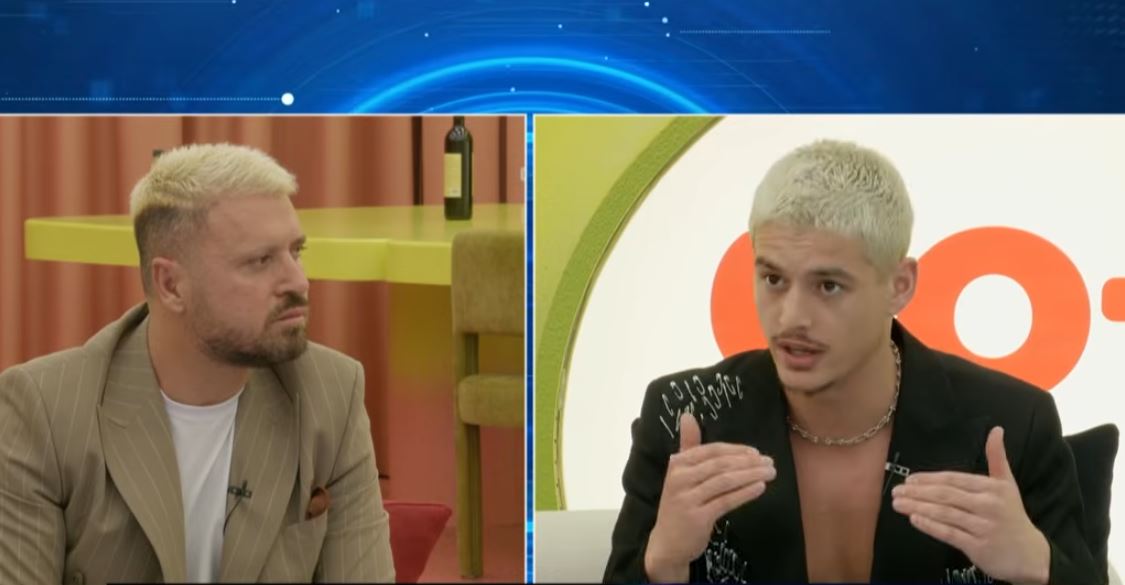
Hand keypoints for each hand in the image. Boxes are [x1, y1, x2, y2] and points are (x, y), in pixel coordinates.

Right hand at [644, 413, 776, 582]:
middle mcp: (680, 479)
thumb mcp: (680, 474)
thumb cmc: (678, 505)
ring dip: (751, 475)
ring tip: (770, 473)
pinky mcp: (698, 517)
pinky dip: (745, 493)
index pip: (711, 450)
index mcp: (677, 464)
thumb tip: (688, 415)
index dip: (736, 450)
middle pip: (720, 465)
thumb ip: (688, 445)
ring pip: (725, 481)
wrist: (667, 544)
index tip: (756, 452)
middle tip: (770, 462)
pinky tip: (760, 488)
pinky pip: (726, 501)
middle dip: (748, 462)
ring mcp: (688, 499)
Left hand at [891, 427, 1049, 584]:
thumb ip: (997, 458)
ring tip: (898, 503)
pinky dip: (930, 526)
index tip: (909, 478)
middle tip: (896, 491)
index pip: (954, 480)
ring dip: (917, 507)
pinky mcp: (978, 547)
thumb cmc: (1012, 516)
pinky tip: (914, 519)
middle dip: (918, 492)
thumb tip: (996, 430)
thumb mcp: (1008, 485)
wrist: (1030, 555)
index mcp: (992, 488)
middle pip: (946, 495)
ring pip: (945, 513)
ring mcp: (983, 527)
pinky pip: (950, 533)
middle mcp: (988, 505)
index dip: (930, 478)